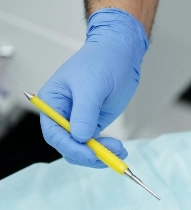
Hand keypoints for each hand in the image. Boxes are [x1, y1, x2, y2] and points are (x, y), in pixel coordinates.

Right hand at [38, 8, 147, 166]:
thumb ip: (84, 113)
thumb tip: (80, 138)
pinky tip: (119, 149)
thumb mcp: (91, 87)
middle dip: (87, 154)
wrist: (120, 53)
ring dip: (100, 154)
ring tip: (119, 151)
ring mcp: (79, 120)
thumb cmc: (101, 62)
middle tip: (110, 155)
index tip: (90, 153)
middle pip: (68, 145)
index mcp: (52, 102)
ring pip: (82, 148)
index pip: (54, 134)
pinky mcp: (94, 122)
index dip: (71, 147)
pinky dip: (106, 149)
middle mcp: (62, 114)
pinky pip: (96, 143)